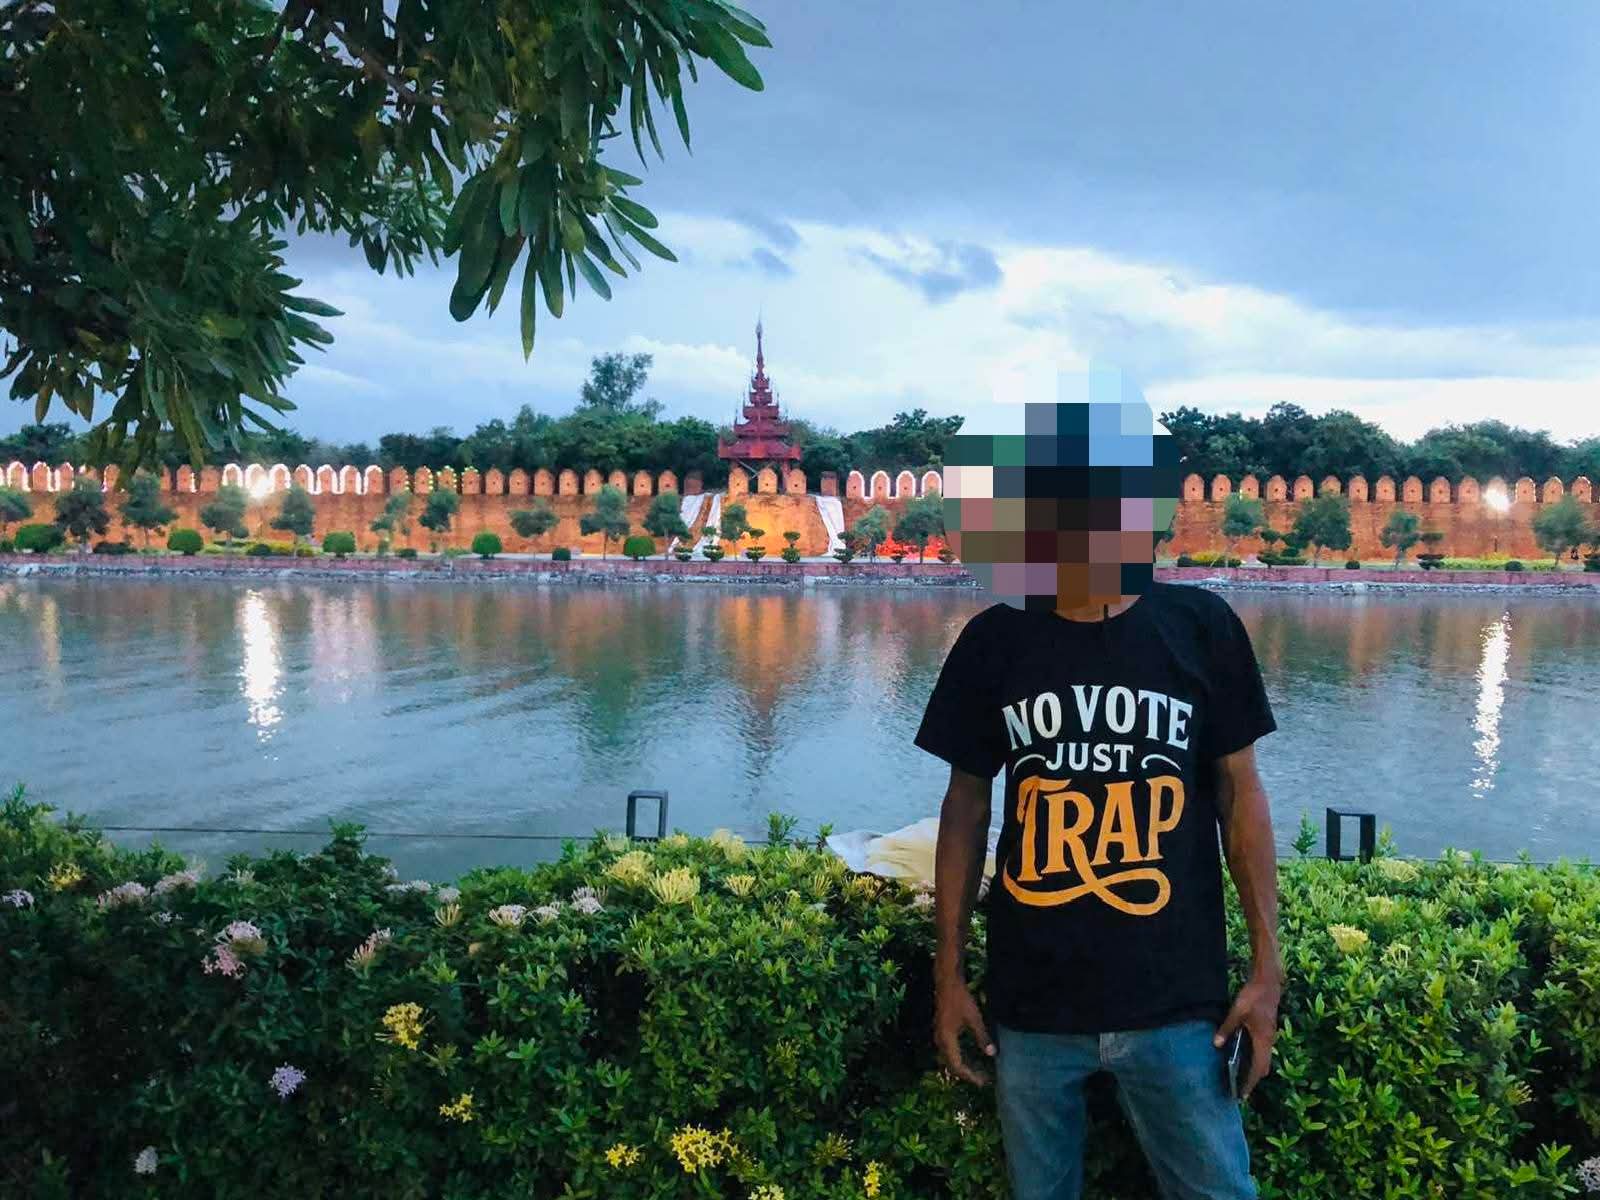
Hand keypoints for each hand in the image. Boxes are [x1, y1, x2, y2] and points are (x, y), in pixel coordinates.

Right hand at [934, 977, 995, 1085]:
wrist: (947, 982)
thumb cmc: (961, 999)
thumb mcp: (974, 1018)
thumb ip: (982, 1037)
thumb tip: (992, 1054)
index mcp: (947, 1039)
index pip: (957, 1066)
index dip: (970, 1076)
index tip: (982, 1082)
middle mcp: (940, 1040)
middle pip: (951, 1065)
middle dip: (966, 1074)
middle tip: (982, 1080)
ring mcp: (939, 1034)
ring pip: (948, 1058)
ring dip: (962, 1066)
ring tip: (977, 1071)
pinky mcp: (941, 1030)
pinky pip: (948, 1050)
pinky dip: (958, 1057)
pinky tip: (969, 1056)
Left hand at [1213, 971, 1280, 1098]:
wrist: (1268, 982)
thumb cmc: (1253, 996)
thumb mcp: (1237, 1012)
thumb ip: (1227, 1028)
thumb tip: (1216, 1045)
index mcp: (1262, 1039)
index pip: (1258, 1068)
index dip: (1250, 1082)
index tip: (1242, 1095)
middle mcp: (1269, 1041)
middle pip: (1263, 1067)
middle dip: (1253, 1079)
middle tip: (1239, 1089)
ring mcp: (1270, 1036)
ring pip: (1264, 1059)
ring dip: (1255, 1069)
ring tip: (1240, 1076)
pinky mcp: (1268, 1030)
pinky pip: (1263, 1050)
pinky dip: (1255, 1058)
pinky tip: (1243, 1056)